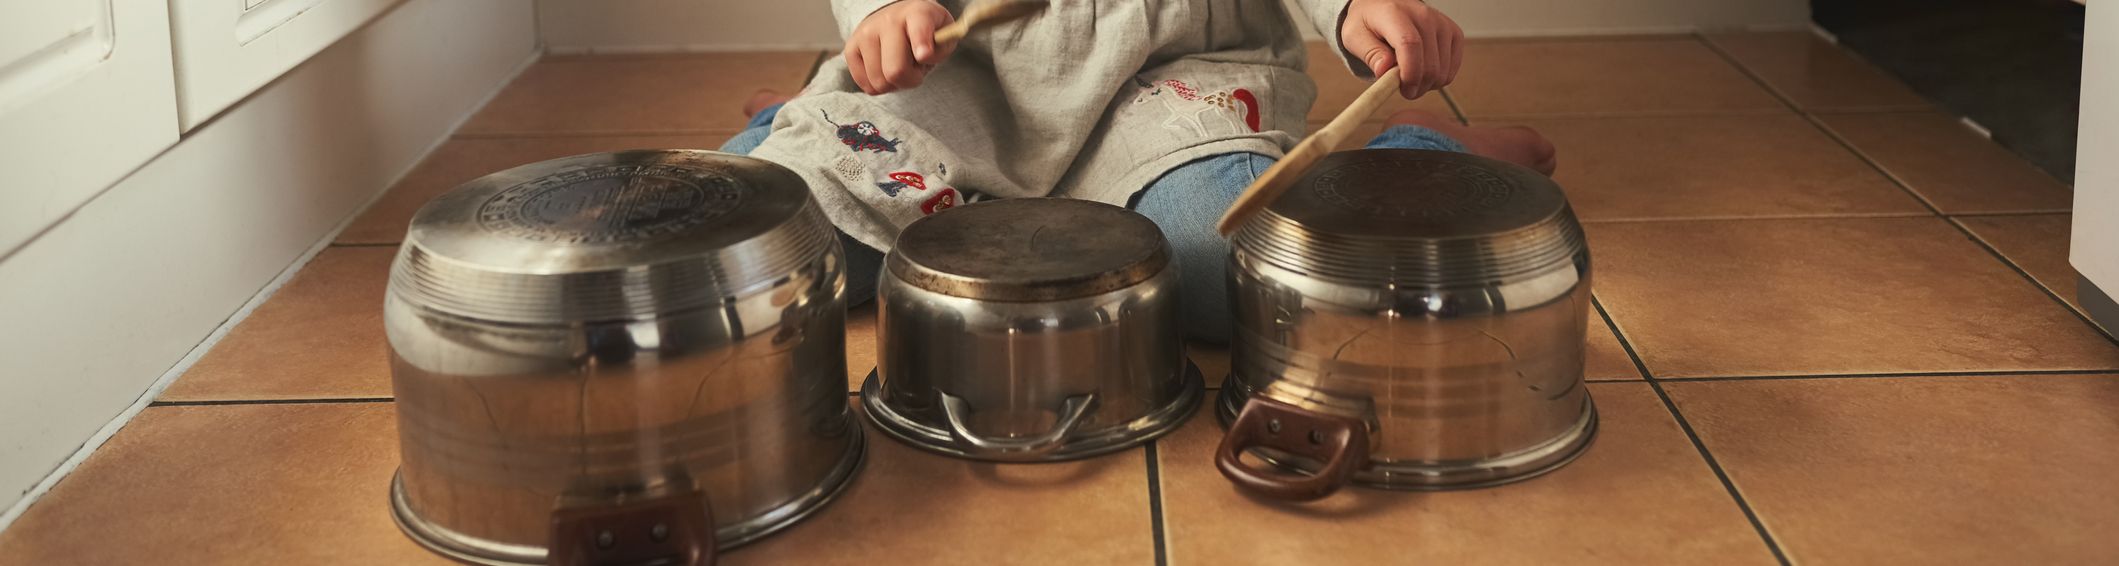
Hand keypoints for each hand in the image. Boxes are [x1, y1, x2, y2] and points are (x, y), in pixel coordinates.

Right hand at [845, 0, 956, 94]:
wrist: (897, 18)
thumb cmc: (926, 32)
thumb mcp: (943, 37)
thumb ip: (940, 50)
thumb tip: (922, 56)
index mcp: (917, 13)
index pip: (918, 28)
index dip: (921, 43)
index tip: (924, 54)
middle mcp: (887, 20)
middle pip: (895, 70)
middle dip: (910, 80)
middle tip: (915, 70)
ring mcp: (865, 33)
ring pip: (879, 82)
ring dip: (894, 83)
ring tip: (900, 66)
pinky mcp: (851, 49)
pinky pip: (866, 85)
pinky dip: (879, 86)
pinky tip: (885, 69)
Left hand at [1340, 0, 1463, 99]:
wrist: (1383, 7)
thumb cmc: (1368, 24)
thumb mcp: (1355, 37)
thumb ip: (1369, 53)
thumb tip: (1383, 70)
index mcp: (1396, 14)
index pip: (1410, 45)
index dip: (1409, 73)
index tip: (1402, 89)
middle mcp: (1424, 16)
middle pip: (1430, 64)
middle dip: (1415, 87)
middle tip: (1401, 88)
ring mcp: (1442, 24)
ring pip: (1442, 72)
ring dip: (1426, 85)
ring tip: (1409, 77)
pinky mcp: (1453, 34)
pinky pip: (1451, 70)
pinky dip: (1437, 79)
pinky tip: (1422, 71)